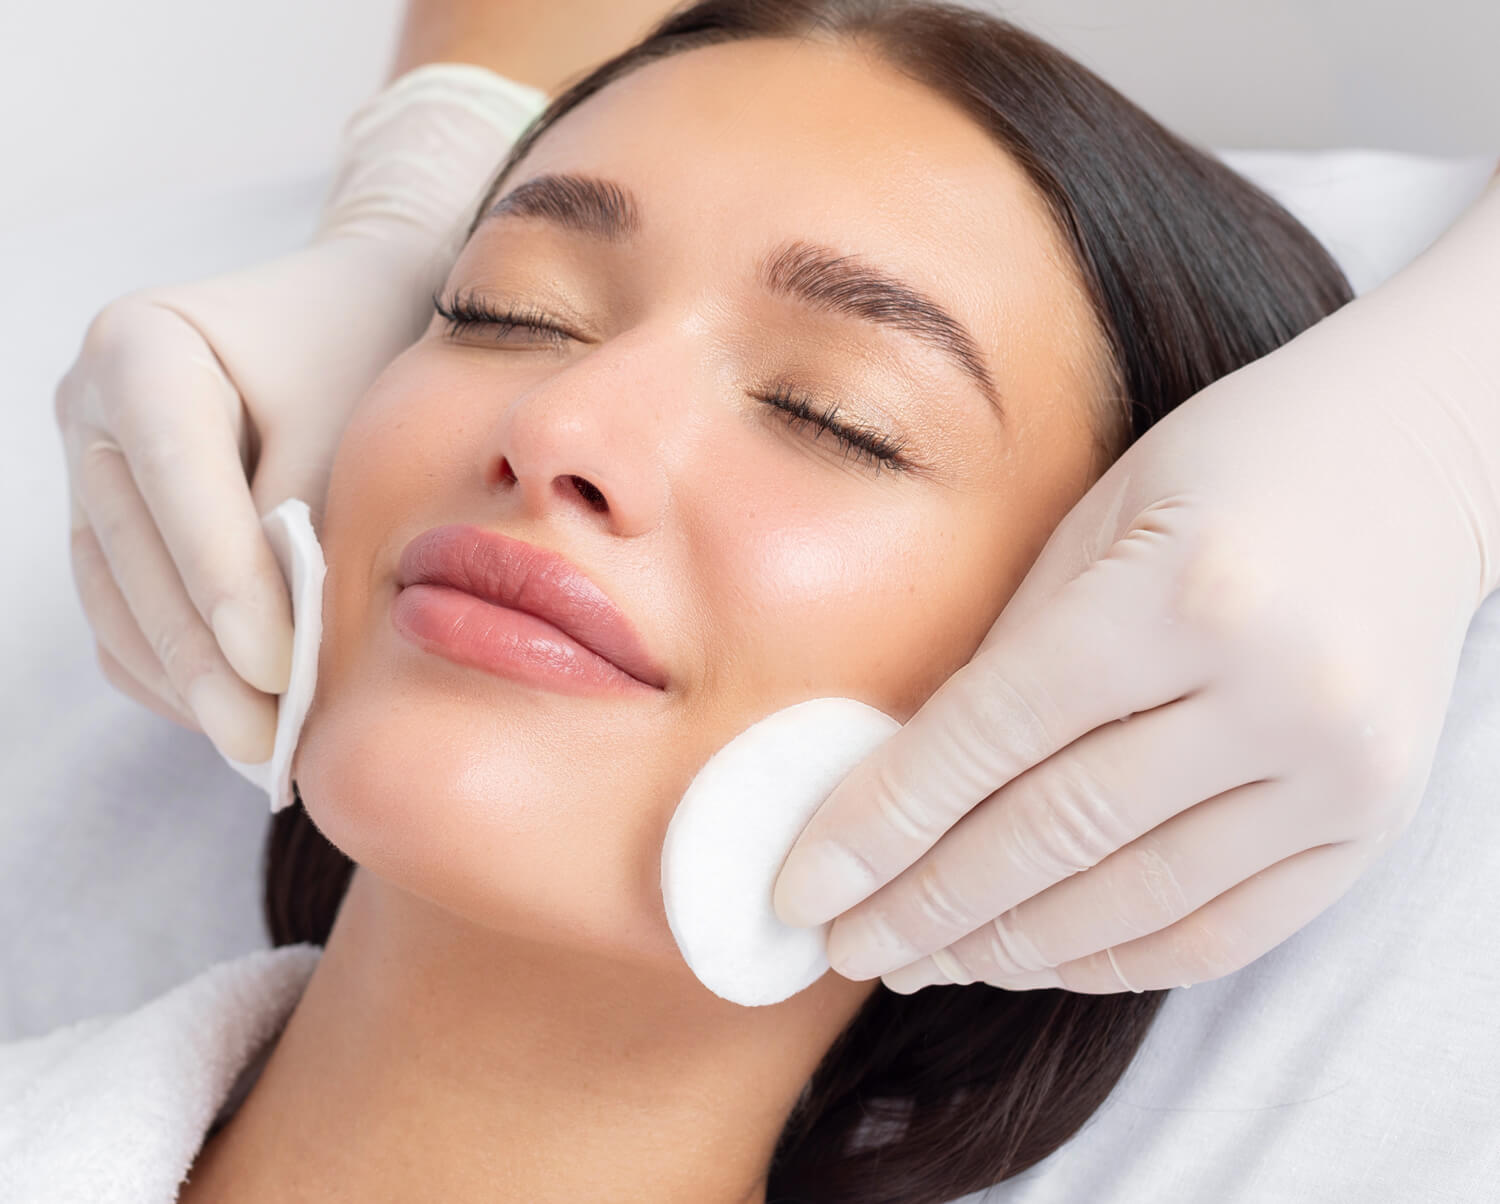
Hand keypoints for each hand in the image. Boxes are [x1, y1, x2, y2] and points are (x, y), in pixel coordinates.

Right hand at [54, 65, 543, 763]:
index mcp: (142, 343)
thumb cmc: (370, 352)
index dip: (222, 577)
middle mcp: (91, 408)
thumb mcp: (357, 409)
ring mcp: (90, 474)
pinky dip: (178, 680)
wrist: (358, 316)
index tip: (279, 666)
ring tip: (265, 749)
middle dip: (205, 658)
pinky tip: (243, 722)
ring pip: (116, 600)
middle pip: (133, 551)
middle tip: (272, 739)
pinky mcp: (109, 532)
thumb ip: (314, 509)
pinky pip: (123, 623)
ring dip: (188, 685)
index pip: (175, 472)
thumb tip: (286, 637)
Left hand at [771, 276, 1493, 993]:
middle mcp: (1272, 690)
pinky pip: (1220, 931)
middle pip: (1051, 835)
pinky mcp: (1372, 824)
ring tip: (915, 960)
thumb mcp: (1098, 523)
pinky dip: (1110, 958)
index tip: (800, 890)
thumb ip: (1008, 654)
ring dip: (1003, 948)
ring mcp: (1337, 771)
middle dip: (924, 905)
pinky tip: (1028, 958)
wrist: (1423, 460)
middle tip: (843, 944)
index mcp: (1182, 590)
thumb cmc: (1231, 466)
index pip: (992, 737)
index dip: (879, 826)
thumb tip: (896, 784)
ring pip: (1130, 902)